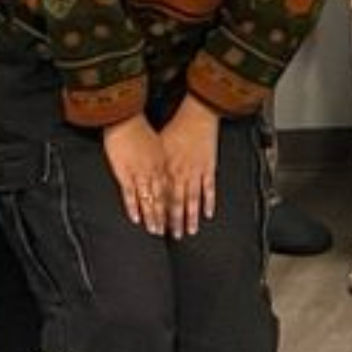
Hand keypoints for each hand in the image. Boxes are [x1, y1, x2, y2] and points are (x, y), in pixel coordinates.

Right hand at [103, 115, 170, 235]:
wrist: (127, 117)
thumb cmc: (143, 129)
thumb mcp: (159, 144)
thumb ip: (163, 160)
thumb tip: (165, 170)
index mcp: (165, 164)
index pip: (174, 190)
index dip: (179, 206)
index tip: (183, 219)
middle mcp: (157, 171)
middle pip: (166, 199)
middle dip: (170, 218)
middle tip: (175, 234)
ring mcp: (141, 173)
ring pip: (151, 200)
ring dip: (154, 217)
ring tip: (156, 232)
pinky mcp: (125, 173)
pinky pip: (130, 194)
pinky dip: (134, 207)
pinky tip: (137, 219)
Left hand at [157, 100, 220, 237]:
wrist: (197, 114)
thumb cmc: (175, 126)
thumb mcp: (157, 145)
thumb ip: (152, 163)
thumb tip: (142, 175)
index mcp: (166, 168)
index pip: (160, 196)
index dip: (158, 212)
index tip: (156, 226)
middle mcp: (180, 173)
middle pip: (176, 202)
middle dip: (173, 221)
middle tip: (172, 236)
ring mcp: (196, 172)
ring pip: (192, 199)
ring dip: (190, 217)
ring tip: (189, 231)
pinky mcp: (209, 167)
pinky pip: (209, 188)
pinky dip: (209, 202)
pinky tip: (207, 214)